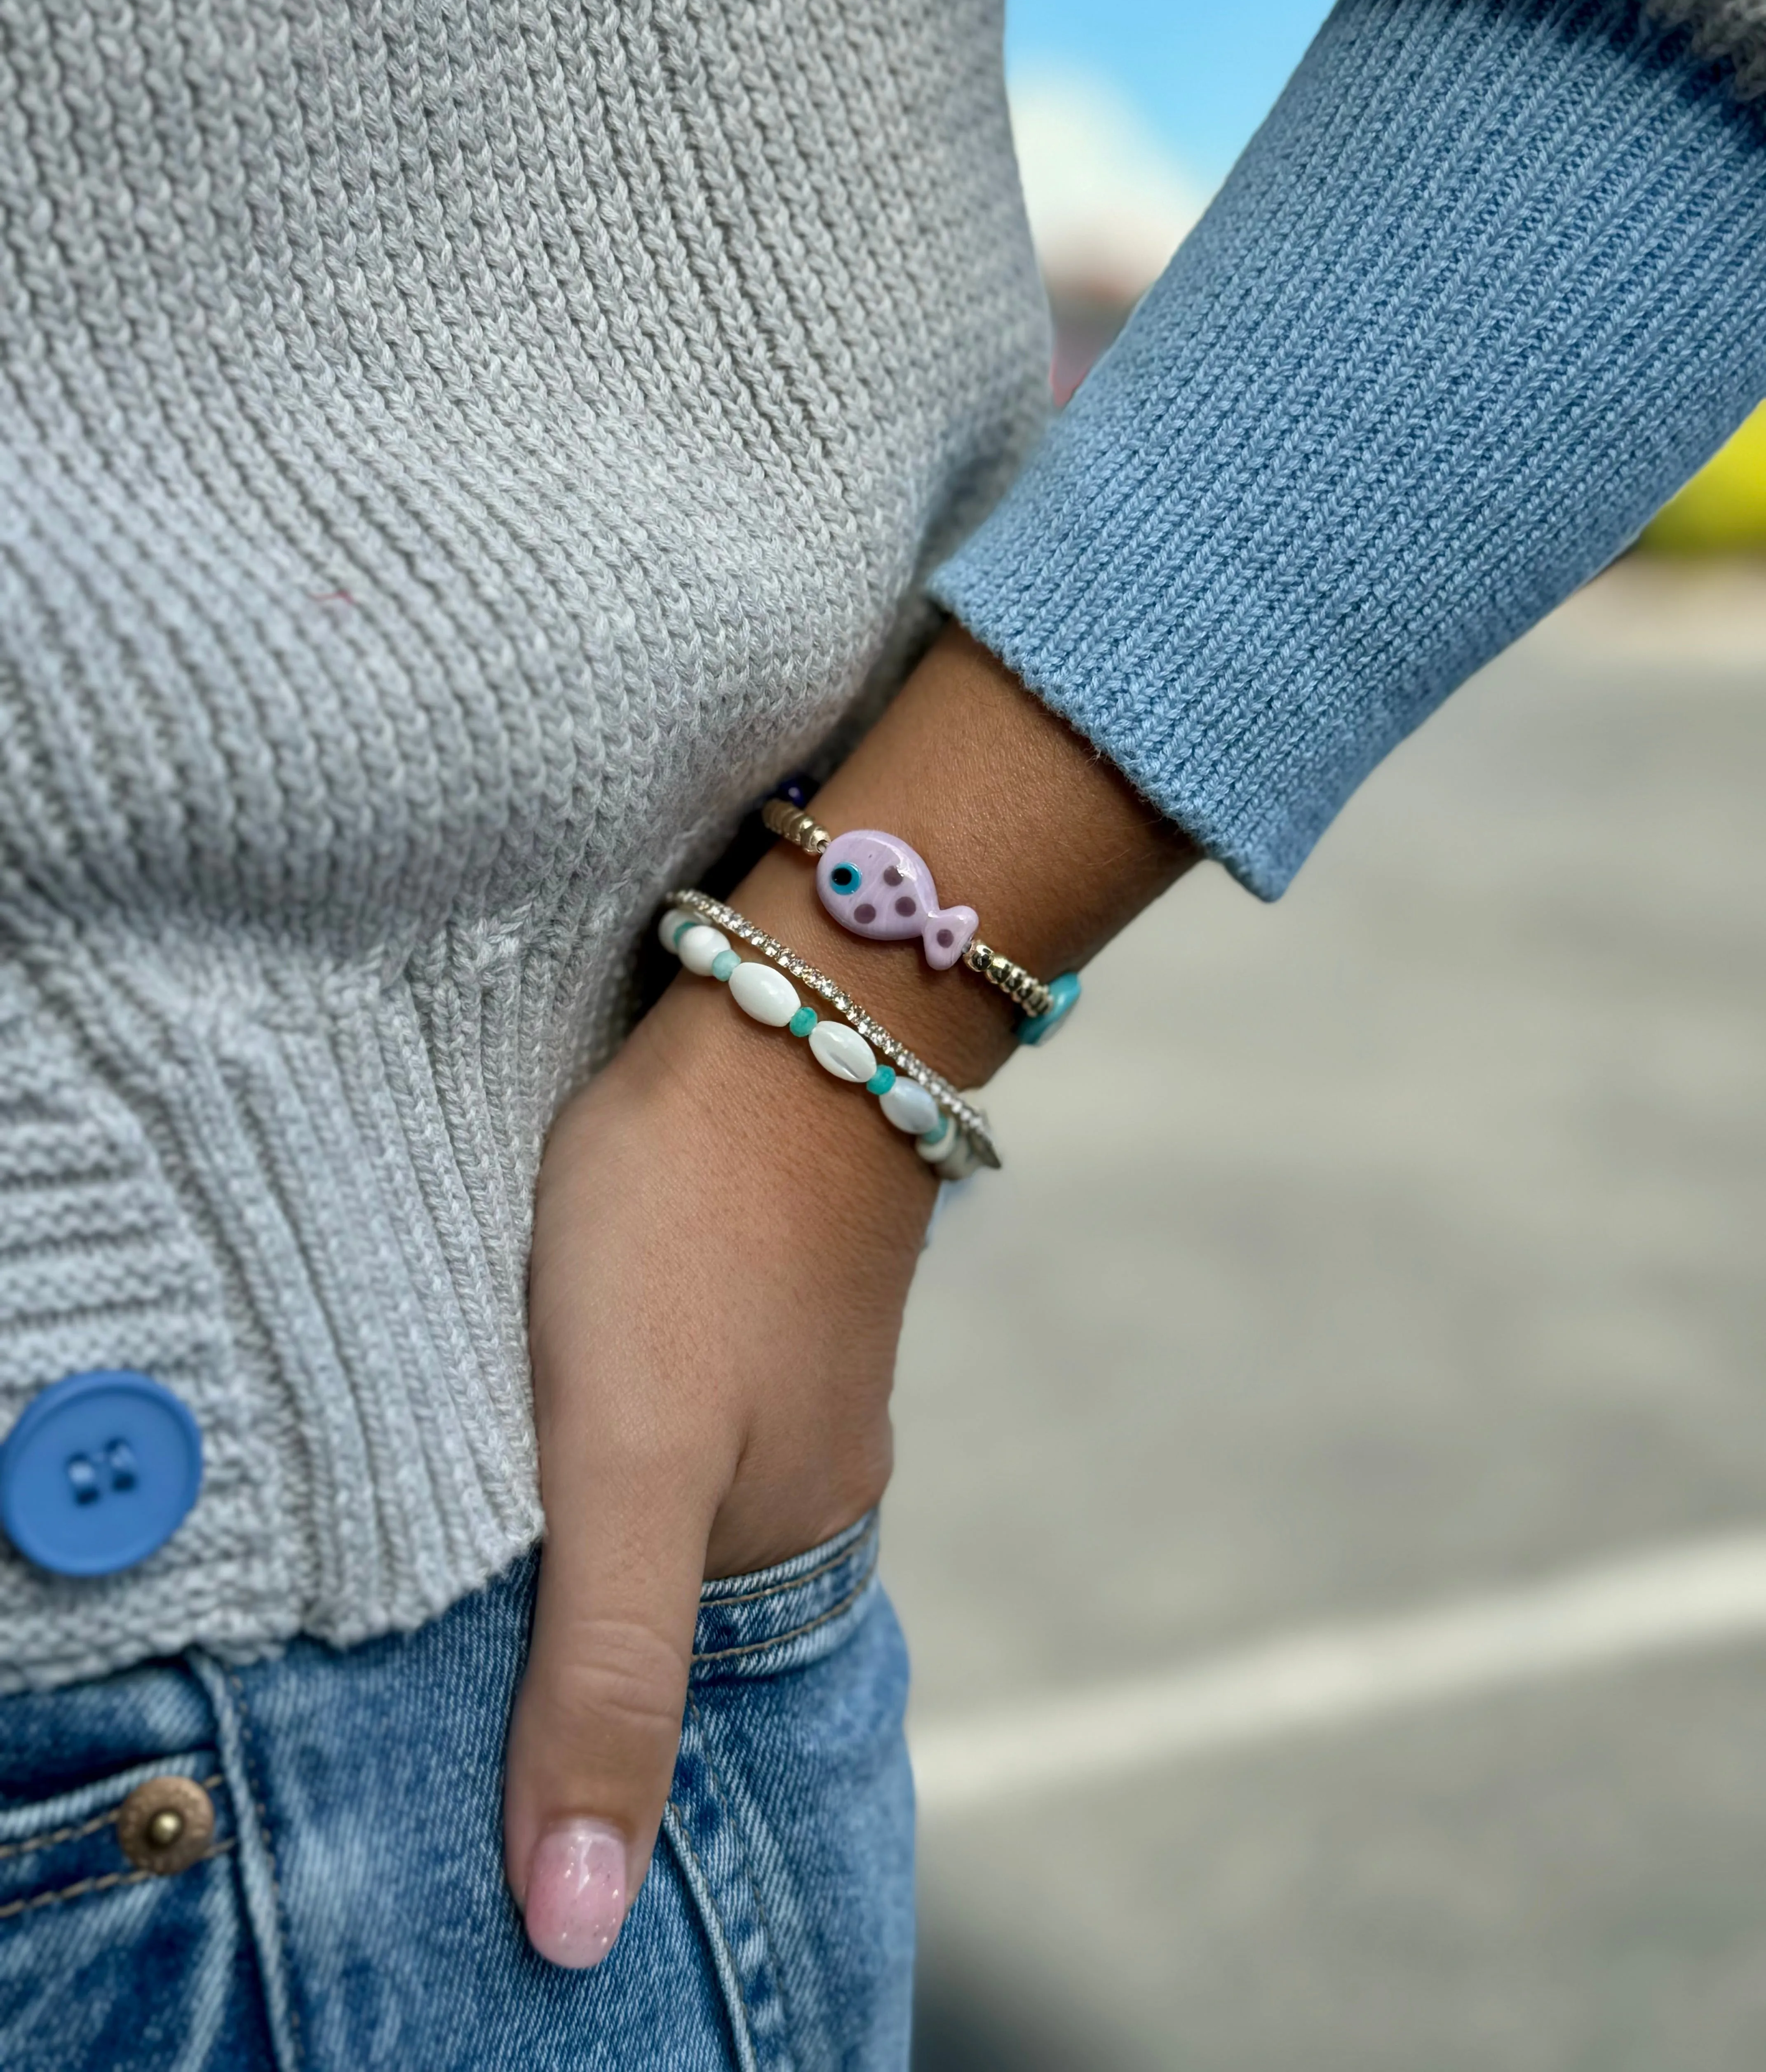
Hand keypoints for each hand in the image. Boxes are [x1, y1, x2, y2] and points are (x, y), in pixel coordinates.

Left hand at [502, 624, 1193, 1968]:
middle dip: (568, 1661)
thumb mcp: (623, 1468)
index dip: (560, 1763)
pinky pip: (659, 1422)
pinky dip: (593, 1450)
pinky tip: (537, 1427)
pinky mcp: (746, 1302)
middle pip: (664, 1618)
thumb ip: (604, 1681)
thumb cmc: (693, 1233)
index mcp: (789, 1544)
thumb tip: (577, 1928)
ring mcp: (780, 1384)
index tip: (455, 1777)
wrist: (790, 1008)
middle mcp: (802, 1479)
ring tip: (469, 1552)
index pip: (662, 1718)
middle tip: (430, 1668)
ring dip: (576, 1544)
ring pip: (657, 1513)